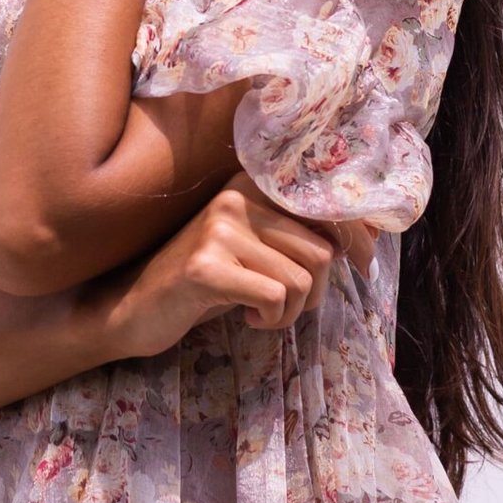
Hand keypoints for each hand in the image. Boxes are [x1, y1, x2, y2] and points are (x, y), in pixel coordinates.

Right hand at [86, 170, 373, 360]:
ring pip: (302, 278)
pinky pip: (275, 297)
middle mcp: (236, 196)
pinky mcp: (206, 266)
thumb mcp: (256, 249)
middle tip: (284, 307)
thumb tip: (371, 233)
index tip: (362, 265)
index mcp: (252, 183)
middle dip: (316, 292)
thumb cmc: (204, 283)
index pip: (327, 207)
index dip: (355, 240)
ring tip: (261, 312)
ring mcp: (219, 228)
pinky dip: (271, 319)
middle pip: (321, 251)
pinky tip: (246, 317)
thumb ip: (300, 234)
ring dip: (291, 311)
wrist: (131, 309)